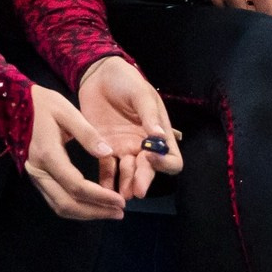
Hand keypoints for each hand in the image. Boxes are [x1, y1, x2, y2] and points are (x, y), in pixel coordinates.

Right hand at [25, 86, 127, 219]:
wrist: (14, 105)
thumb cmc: (43, 104)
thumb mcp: (67, 111)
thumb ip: (88, 133)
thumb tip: (108, 153)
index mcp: (48, 154)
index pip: (76, 185)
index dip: (99, 197)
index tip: (120, 201)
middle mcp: (39, 171)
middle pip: (67, 204)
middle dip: (95, 211)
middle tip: (120, 212)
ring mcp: (35, 177)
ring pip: (59, 206)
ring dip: (85, 213)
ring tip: (110, 212)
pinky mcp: (37, 178)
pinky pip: (55, 200)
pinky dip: (75, 207)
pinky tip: (93, 205)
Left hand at [77, 56, 183, 197]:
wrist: (99, 75)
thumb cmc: (127, 81)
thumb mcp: (141, 93)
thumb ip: (149, 115)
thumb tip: (159, 136)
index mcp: (159, 133)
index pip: (171, 157)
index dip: (165, 163)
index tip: (151, 157)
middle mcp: (144, 146)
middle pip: (149, 171)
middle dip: (143, 180)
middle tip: (136, 191)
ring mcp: (124, 149)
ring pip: (129, 174)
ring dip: (126, 185)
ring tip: (119, 195)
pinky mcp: (103, 149)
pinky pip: (107, 170)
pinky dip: (106, 181)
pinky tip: (102, 191)